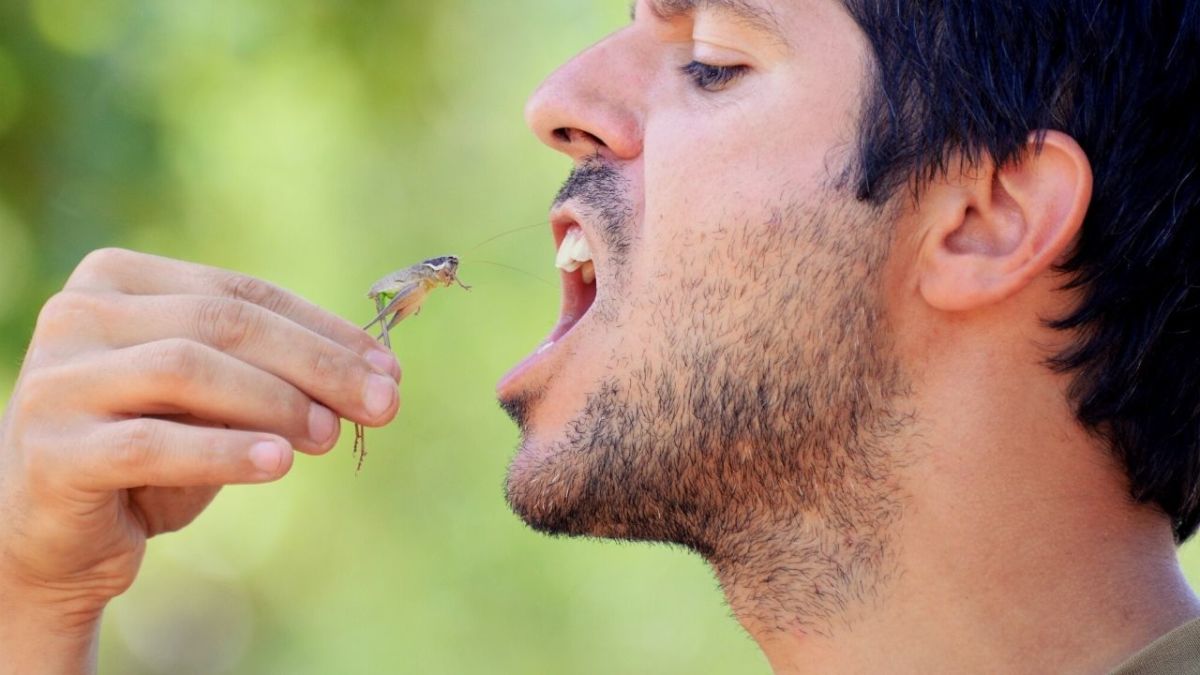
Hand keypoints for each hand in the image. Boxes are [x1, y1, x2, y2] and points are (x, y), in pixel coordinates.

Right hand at [0, 249, 399, 671]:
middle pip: (222, 323)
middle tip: (382, 405)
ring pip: (188, 369)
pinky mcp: (54, 451)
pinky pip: (151, 444)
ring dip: (277, 402)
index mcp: (118, 279)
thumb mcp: (216, 399)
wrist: (57, 533)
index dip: (325, 330)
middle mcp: (78, 314)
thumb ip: (276, 373)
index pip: (242, 294)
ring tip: (331, 435)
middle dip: (317, 364)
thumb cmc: (150, 452)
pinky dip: (224, 451)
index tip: (390, 370)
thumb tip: (380, 376)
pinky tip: (279, 464)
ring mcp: (57, 380)